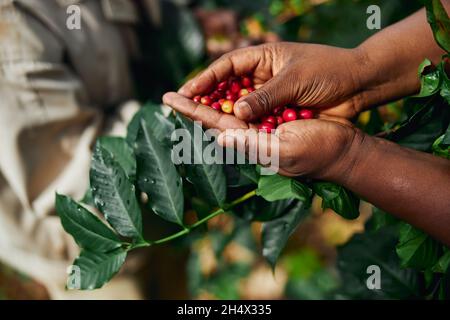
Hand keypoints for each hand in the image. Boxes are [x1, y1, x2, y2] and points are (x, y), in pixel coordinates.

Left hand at [163, 92, 361, 179]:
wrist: (344, 149)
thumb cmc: (318, 151)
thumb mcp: (285, 150)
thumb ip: (254, 144)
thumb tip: (223, 136)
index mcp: (250, 142)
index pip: (214, 122)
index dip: (191, 109)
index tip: (169, 98)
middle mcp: (253, 135)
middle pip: (217, 116)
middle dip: (195, 105)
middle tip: (173, 95)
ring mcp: (265, 127)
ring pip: (232, 110)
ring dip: (212, 99)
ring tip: (192, 91)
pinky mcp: (277, 118)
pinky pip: (252, 106)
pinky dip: (236, 96)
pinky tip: (227, 91)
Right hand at [178, 42, 367, 120]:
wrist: (358, 87)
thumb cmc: (328, 72)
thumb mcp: (295, 80)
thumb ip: (266, 96)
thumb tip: (237, 112)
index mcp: (263, 58)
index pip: (226, 67)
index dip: (204, 80)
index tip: (184, 92)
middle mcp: (261, 77)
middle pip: (226, 88)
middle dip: (204, 98)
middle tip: (180, 109)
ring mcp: (269, 96)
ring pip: (238, 107)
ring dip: (221, 115)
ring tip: (196, 124)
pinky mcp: (277, 113)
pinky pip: (255, 121)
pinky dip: (242, 128)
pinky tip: (227, 134)